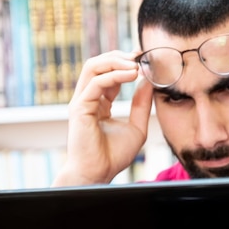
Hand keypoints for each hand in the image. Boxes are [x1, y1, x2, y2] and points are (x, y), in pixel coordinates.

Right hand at [53, 50, 152, 185]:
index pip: (109, 73)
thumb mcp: (137, 127)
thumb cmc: (114, 156)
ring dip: (115, 60)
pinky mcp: (79, 107)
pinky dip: (115, 75)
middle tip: (140, 55)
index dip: (126, 64)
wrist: (99, 173)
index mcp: (99, 102)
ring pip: (93, 67)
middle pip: (98, 64)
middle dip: (119, 56)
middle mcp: (88, 98)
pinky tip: (132, 75)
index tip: (145, 60)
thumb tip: (149, 83)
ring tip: (136, 64)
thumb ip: (141, 105)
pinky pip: (96, 83)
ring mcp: (81, 101)